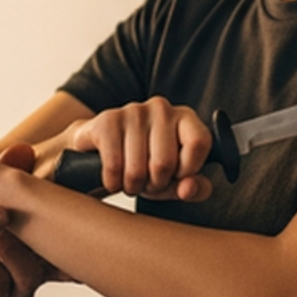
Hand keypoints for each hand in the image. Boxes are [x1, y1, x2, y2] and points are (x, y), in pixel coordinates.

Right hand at [46, 97, 212, 201]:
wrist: (98, 149)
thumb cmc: (143, 164)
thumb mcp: (173, 180)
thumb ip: (193, 187)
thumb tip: (189, 188)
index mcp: (185, 117)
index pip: (198, 142)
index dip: (188, 169)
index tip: (176, 176)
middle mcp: (161, 108)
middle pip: (165, 163)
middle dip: (155, 184)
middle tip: (148, 181)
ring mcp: (133, 111)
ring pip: (138, 169)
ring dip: (132, 186)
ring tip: (130, 179)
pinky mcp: (107, 120)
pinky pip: (114, 166)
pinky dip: (113, 182)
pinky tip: (113, 178)